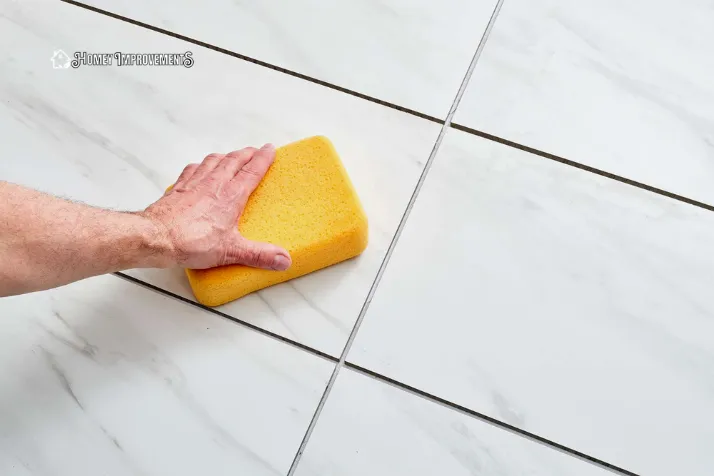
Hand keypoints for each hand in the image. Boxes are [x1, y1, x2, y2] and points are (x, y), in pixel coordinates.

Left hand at [142, 144, 291, 270]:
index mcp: (231, 195)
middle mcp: (214, 184)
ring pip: (213, 161)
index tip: (270, 149)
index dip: (263, 158)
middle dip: (246, 154)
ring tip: (231, 156)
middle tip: (254, 150)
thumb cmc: (190, 241)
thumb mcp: (231, 251)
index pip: (251, 170)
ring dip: (225, 156)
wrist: (156, 237)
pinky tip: (200, 167)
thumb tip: (283, 259)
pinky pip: (193, 169)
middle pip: (233, 160)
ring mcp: (194, 183)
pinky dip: (201, 165)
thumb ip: (260, 255)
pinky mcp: (179, 188)